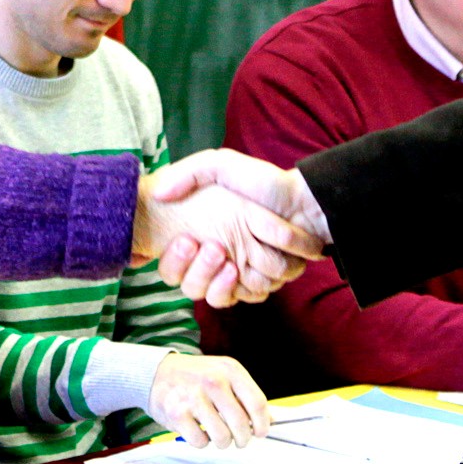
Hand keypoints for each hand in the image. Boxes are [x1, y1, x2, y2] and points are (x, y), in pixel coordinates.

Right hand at [138, 151, 326, 306]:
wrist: (304, 204)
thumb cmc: (263, 182)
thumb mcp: (221, 165)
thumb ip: (188, 173)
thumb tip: (158, 193)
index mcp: (197, 234)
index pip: (170, 263)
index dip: (172, 261)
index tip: (185, 241)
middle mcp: (210, 258)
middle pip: (189, 285)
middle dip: (197, 272)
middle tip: (213, 249)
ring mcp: (233, 274)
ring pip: (212, 297)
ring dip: (217, 284)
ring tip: (231, 264)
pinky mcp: (255, 284)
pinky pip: (241, 298)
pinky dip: (242, 289)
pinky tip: (244, 272)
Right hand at [146, 352, 269, 447]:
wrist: (157, 373)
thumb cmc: (195, 377)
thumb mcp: (223, 373)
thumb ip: (245, 394)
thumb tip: (268, 419)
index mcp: (230, 370)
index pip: (257, 403)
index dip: (262, 424)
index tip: (260, 433)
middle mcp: (213, 381)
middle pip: (241, 423)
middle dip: (243, 439)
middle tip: (239, 440)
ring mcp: (194, 397)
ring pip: (222, 437)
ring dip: (222, 442)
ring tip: (217, 435)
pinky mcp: (177, 413)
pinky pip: (200, 442)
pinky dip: (202, 442)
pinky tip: (198, 430)